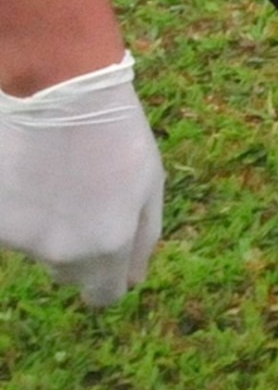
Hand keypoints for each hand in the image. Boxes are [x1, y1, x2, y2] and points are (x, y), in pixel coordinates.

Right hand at [0, 53, 163, 307]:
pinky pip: (11, 229)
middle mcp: (63, 252)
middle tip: (84, 201)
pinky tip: (29, 175)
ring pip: (38, 247)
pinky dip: (18, 211)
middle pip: (70, 273)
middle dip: (80, 249)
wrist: (60, 93)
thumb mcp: (151, 182)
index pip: (105, 295)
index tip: (109, 259)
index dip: (108, 279)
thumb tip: (134, 280)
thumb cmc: (115, 132)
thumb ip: (143, 237)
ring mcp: (23, 239)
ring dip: (48, 224)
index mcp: (109, 245)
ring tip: (57, 176)